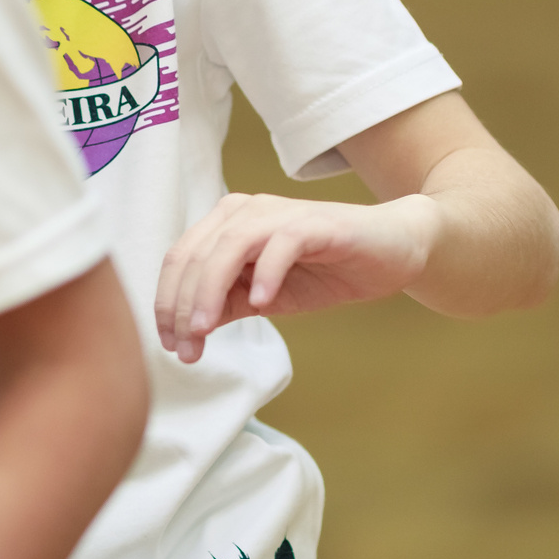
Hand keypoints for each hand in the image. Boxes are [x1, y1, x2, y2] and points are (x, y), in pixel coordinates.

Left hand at [155, 193, 437, 362]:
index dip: (167, 303)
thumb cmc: (324, 271)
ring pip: (228, 246)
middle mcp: (245, 211)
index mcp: (226, 225)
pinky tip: (261, 303)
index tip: (171, 346)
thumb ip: (225, 305)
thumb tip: (187, 333)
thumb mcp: (264, 296)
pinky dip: (266, 272)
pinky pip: (281, 243)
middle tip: (184, 348)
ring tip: (204, 329)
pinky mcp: (315, 223)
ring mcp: (279, 213)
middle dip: (182, 305)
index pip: (180, 260)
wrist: (391, 251)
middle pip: (196, 255)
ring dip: (210, 289)